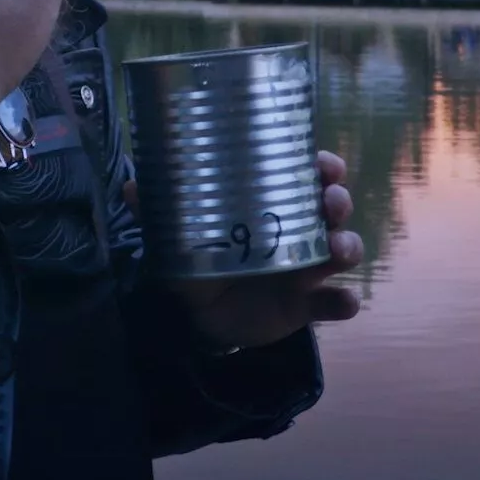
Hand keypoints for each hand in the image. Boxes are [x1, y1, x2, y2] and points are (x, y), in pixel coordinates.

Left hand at [124, 150, 363, 350]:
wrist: (197, 315)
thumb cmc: (197, 260)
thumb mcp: (176, 234)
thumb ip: (157, 211)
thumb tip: (133, 186)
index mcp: (270, 206)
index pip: (306, 177)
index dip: (323, 167)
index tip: (325, 164)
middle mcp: (296, 232)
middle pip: (332, 210)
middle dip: (338, 202)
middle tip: (330, 203)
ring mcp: (306, 270)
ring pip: (341, 252)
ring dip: (347, 247)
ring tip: (336, 250)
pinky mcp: (306, 306)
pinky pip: (334, 303)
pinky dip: (343, 303)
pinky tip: (342, 302)